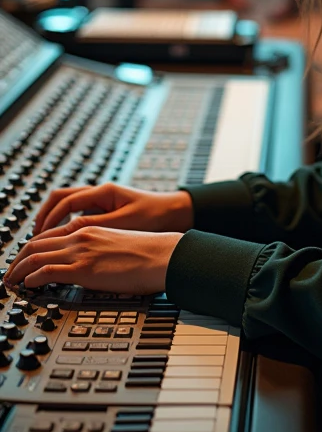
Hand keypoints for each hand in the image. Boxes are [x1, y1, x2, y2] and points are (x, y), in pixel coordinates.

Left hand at [4, 225, 181, 292]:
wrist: (161, 255)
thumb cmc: (147, 254)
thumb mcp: (116, 245)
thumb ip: (97, 251)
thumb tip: (88, 268)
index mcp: (88, 230)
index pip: (49, 236)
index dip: (30, 249)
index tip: (23, 261)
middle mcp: (80, 236)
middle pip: (35, 243)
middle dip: (17, 260)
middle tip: (9, 274)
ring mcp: (81, 251)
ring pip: (35, 255)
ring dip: (18, 270)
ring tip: (11, 282)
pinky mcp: (83, 268)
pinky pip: (46, 270)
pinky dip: (30, 278)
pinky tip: (26, 285)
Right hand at [33, 182, 193, 234]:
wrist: (176, 213)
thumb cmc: (155, 216)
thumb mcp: (123, 223)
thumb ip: (95, 225)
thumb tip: (66, 230)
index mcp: (104, 192)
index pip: (66, 201)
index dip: (49, 219)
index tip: (38, 236)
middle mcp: (100, 192)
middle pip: (61, 197)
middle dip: (45, 214)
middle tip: (34, 235)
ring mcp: (102, 200)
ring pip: (68, 203)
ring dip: (54, 217)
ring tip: (44, 238)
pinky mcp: (106, 209)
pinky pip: (79, 211)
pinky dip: (66, 222)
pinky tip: (64, 239)